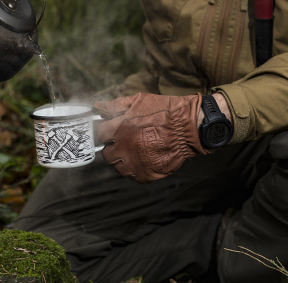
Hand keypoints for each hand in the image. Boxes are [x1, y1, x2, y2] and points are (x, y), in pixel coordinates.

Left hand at [95, 93, 209, 182]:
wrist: (189, 127)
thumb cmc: (165, 111)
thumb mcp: (139, 101)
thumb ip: (116, 105)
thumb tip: (98, 107)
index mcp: (120, 129)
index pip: (98, 135)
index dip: (102, 133)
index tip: (107, 133)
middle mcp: (125, 148)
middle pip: (107, 154)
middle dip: (112, 148)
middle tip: (123, 143)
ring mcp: (135, 163)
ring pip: (119, 168)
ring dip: (123, 161)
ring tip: (134, 152)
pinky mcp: (146, 174)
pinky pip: (133, 176)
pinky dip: (136, 169)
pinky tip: (144, 159)